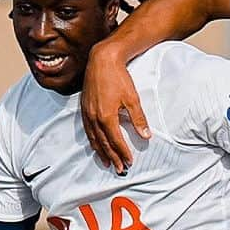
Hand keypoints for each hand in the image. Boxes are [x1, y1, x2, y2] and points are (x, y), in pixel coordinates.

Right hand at [81, 45, 149, 173]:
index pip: (115, 141)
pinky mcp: (84, 109)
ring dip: (101, 152)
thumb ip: (138, 119)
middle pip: (104, 143)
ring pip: (94, 139)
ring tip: (107, 162)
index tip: (129, 162)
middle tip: (120, 169)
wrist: (102, 60)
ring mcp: (87, 114)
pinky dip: (93, 141)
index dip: (123, 152)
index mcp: (107, 117)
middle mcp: (94, 118)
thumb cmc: (118, 78)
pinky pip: (88, 131)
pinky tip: (96, 145)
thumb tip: (146, 135)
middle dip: (112, 157)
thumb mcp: (132, 98)